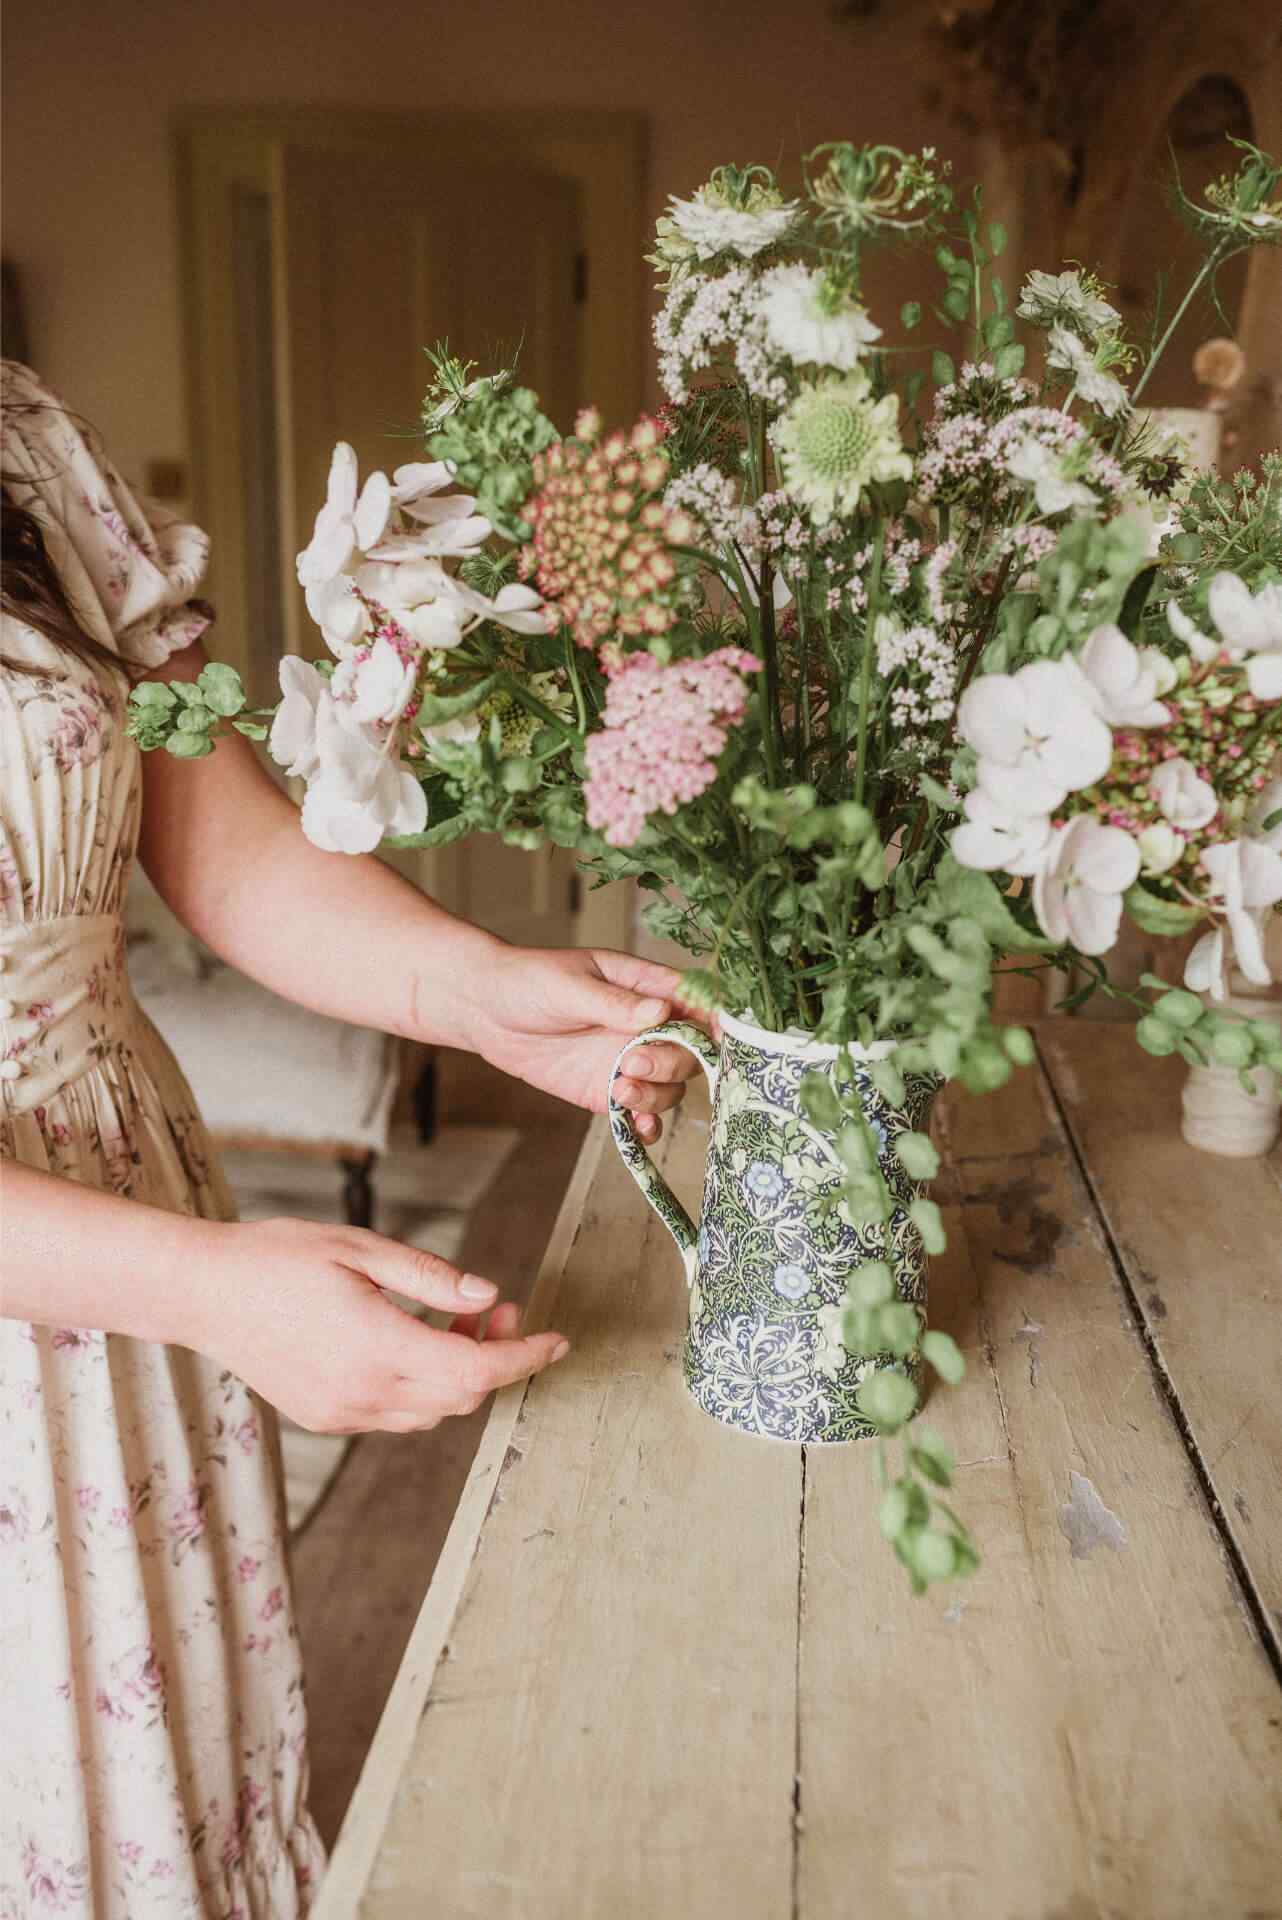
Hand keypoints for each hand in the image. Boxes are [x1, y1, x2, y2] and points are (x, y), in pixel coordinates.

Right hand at [192, 1216, 567, 1432]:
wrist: (203, 1292)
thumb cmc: (279, 1257)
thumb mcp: (362, 1249)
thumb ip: (431, 1277)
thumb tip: (489, 1293)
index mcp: (376, 1346)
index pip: (476, 1370)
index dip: (525, 1357)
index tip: (557, 1339)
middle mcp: (362, 1392)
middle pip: (462, 1397)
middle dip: (496, 1358)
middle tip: (499, 1308)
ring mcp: (341, 1412)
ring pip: (432, 1411)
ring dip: (459, 1373)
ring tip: (456, 1316)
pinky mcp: (325, 1417)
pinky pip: (396, 1414)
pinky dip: (423, 1385)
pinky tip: (414, 1340)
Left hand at [466, 945, 713, 1143]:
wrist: (485, 1010)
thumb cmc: (528, 981)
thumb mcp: (569, 986)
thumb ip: (615, 1003)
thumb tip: (660, 1011)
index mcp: (645, 987)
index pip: (696, 1002)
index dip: (714, 1021)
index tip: (714, 1038)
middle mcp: (645, 1026)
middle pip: (689, 1051)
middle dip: (671, 1062)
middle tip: (631, 1062)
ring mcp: (628, 1060)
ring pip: (670, 1086)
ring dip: (655, 1095)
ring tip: (619, 1088)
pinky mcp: (606, 1089)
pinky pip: (639, 1112)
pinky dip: (646, 1125)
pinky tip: (637, 1128)